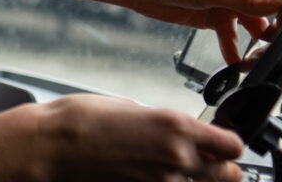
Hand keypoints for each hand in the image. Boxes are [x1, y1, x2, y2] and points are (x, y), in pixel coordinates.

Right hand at [36, 95, 243, 181]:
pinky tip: (146, 177)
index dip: (227, 145)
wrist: (48, 148)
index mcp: (176, 128)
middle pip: (230, 176)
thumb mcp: (128, 107)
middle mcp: (177, 160)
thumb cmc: (78, 121)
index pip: (233, 147)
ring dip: (191, 180)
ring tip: (166, 170)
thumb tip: (176, 133)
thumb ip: (161, 123)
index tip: (220, 144)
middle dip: (218, 168)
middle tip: (201, 161)